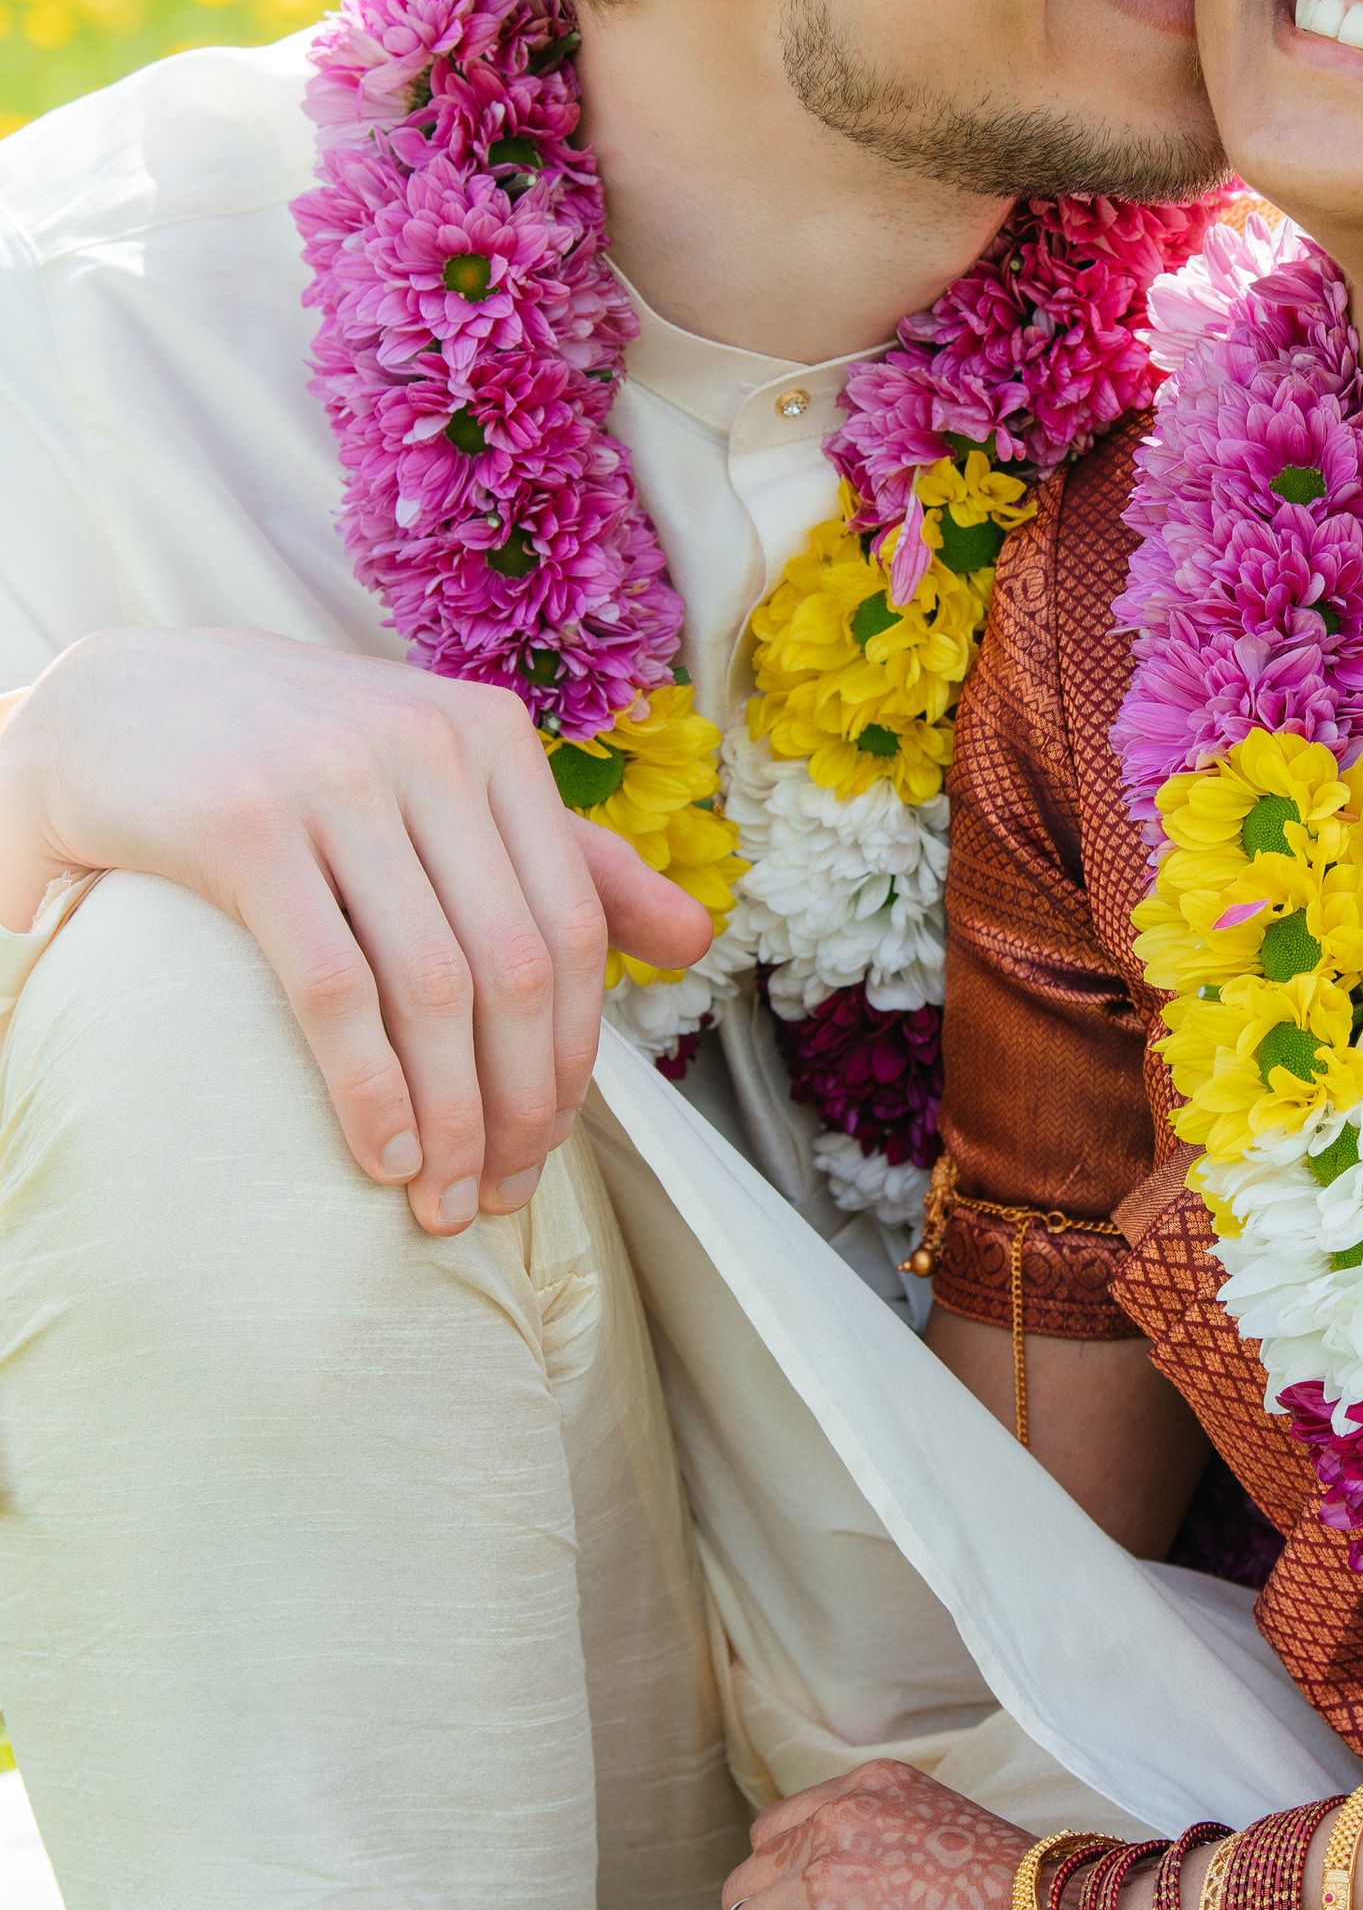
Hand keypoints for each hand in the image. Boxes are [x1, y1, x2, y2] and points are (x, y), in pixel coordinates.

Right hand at [0, 630, 711, 1233]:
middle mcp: (429, 747)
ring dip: (449, 1118)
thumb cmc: (297, 761)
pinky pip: (336, 987)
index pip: (573, 926)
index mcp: (493, 739)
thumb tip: (698, 940)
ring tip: (439, 1201)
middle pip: (516, 968)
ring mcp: (337, 779)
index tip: (547, 1144)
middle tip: (498, 1194)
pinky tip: (379, 1155)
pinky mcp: (245, 824)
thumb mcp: (439, 779)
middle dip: (518, 1104)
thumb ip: (567, 857)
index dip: (573, 1053)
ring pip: (434, 988)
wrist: (118, 708)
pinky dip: (370, 1088)